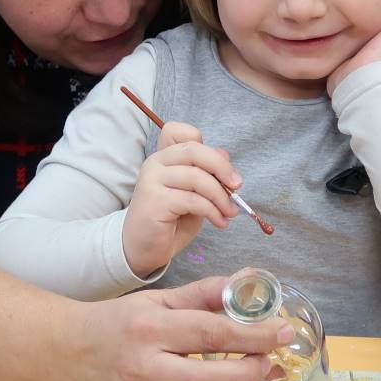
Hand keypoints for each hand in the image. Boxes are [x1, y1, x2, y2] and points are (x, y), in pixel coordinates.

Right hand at [64, 275, 295, 380]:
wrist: (69, 357)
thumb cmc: (120, 324)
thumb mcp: (158, 300)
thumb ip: (204, 294)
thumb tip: (250, 282)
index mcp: (149, 330)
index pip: (211, 334)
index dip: (254, 335)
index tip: (283, 332)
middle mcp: (143, 370)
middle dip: (253, 374)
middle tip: (279, 365)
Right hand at [123, 120, 240, 276]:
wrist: (143, 250)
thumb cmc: (169, 222)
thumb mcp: (193, 195)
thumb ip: (205, 174)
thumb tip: (224, 153)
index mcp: (163, 158)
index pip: (177, 131)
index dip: (204, 145)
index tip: (221, 169)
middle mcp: (154, 163)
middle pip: (193, 150)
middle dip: (222, 167)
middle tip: (237, 186)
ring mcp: (152, 181)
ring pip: (197, 176)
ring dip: (220, 196)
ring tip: (230, 212)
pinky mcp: (155, 201)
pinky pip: (193, 200)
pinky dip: (213, 211)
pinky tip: (219, 222)